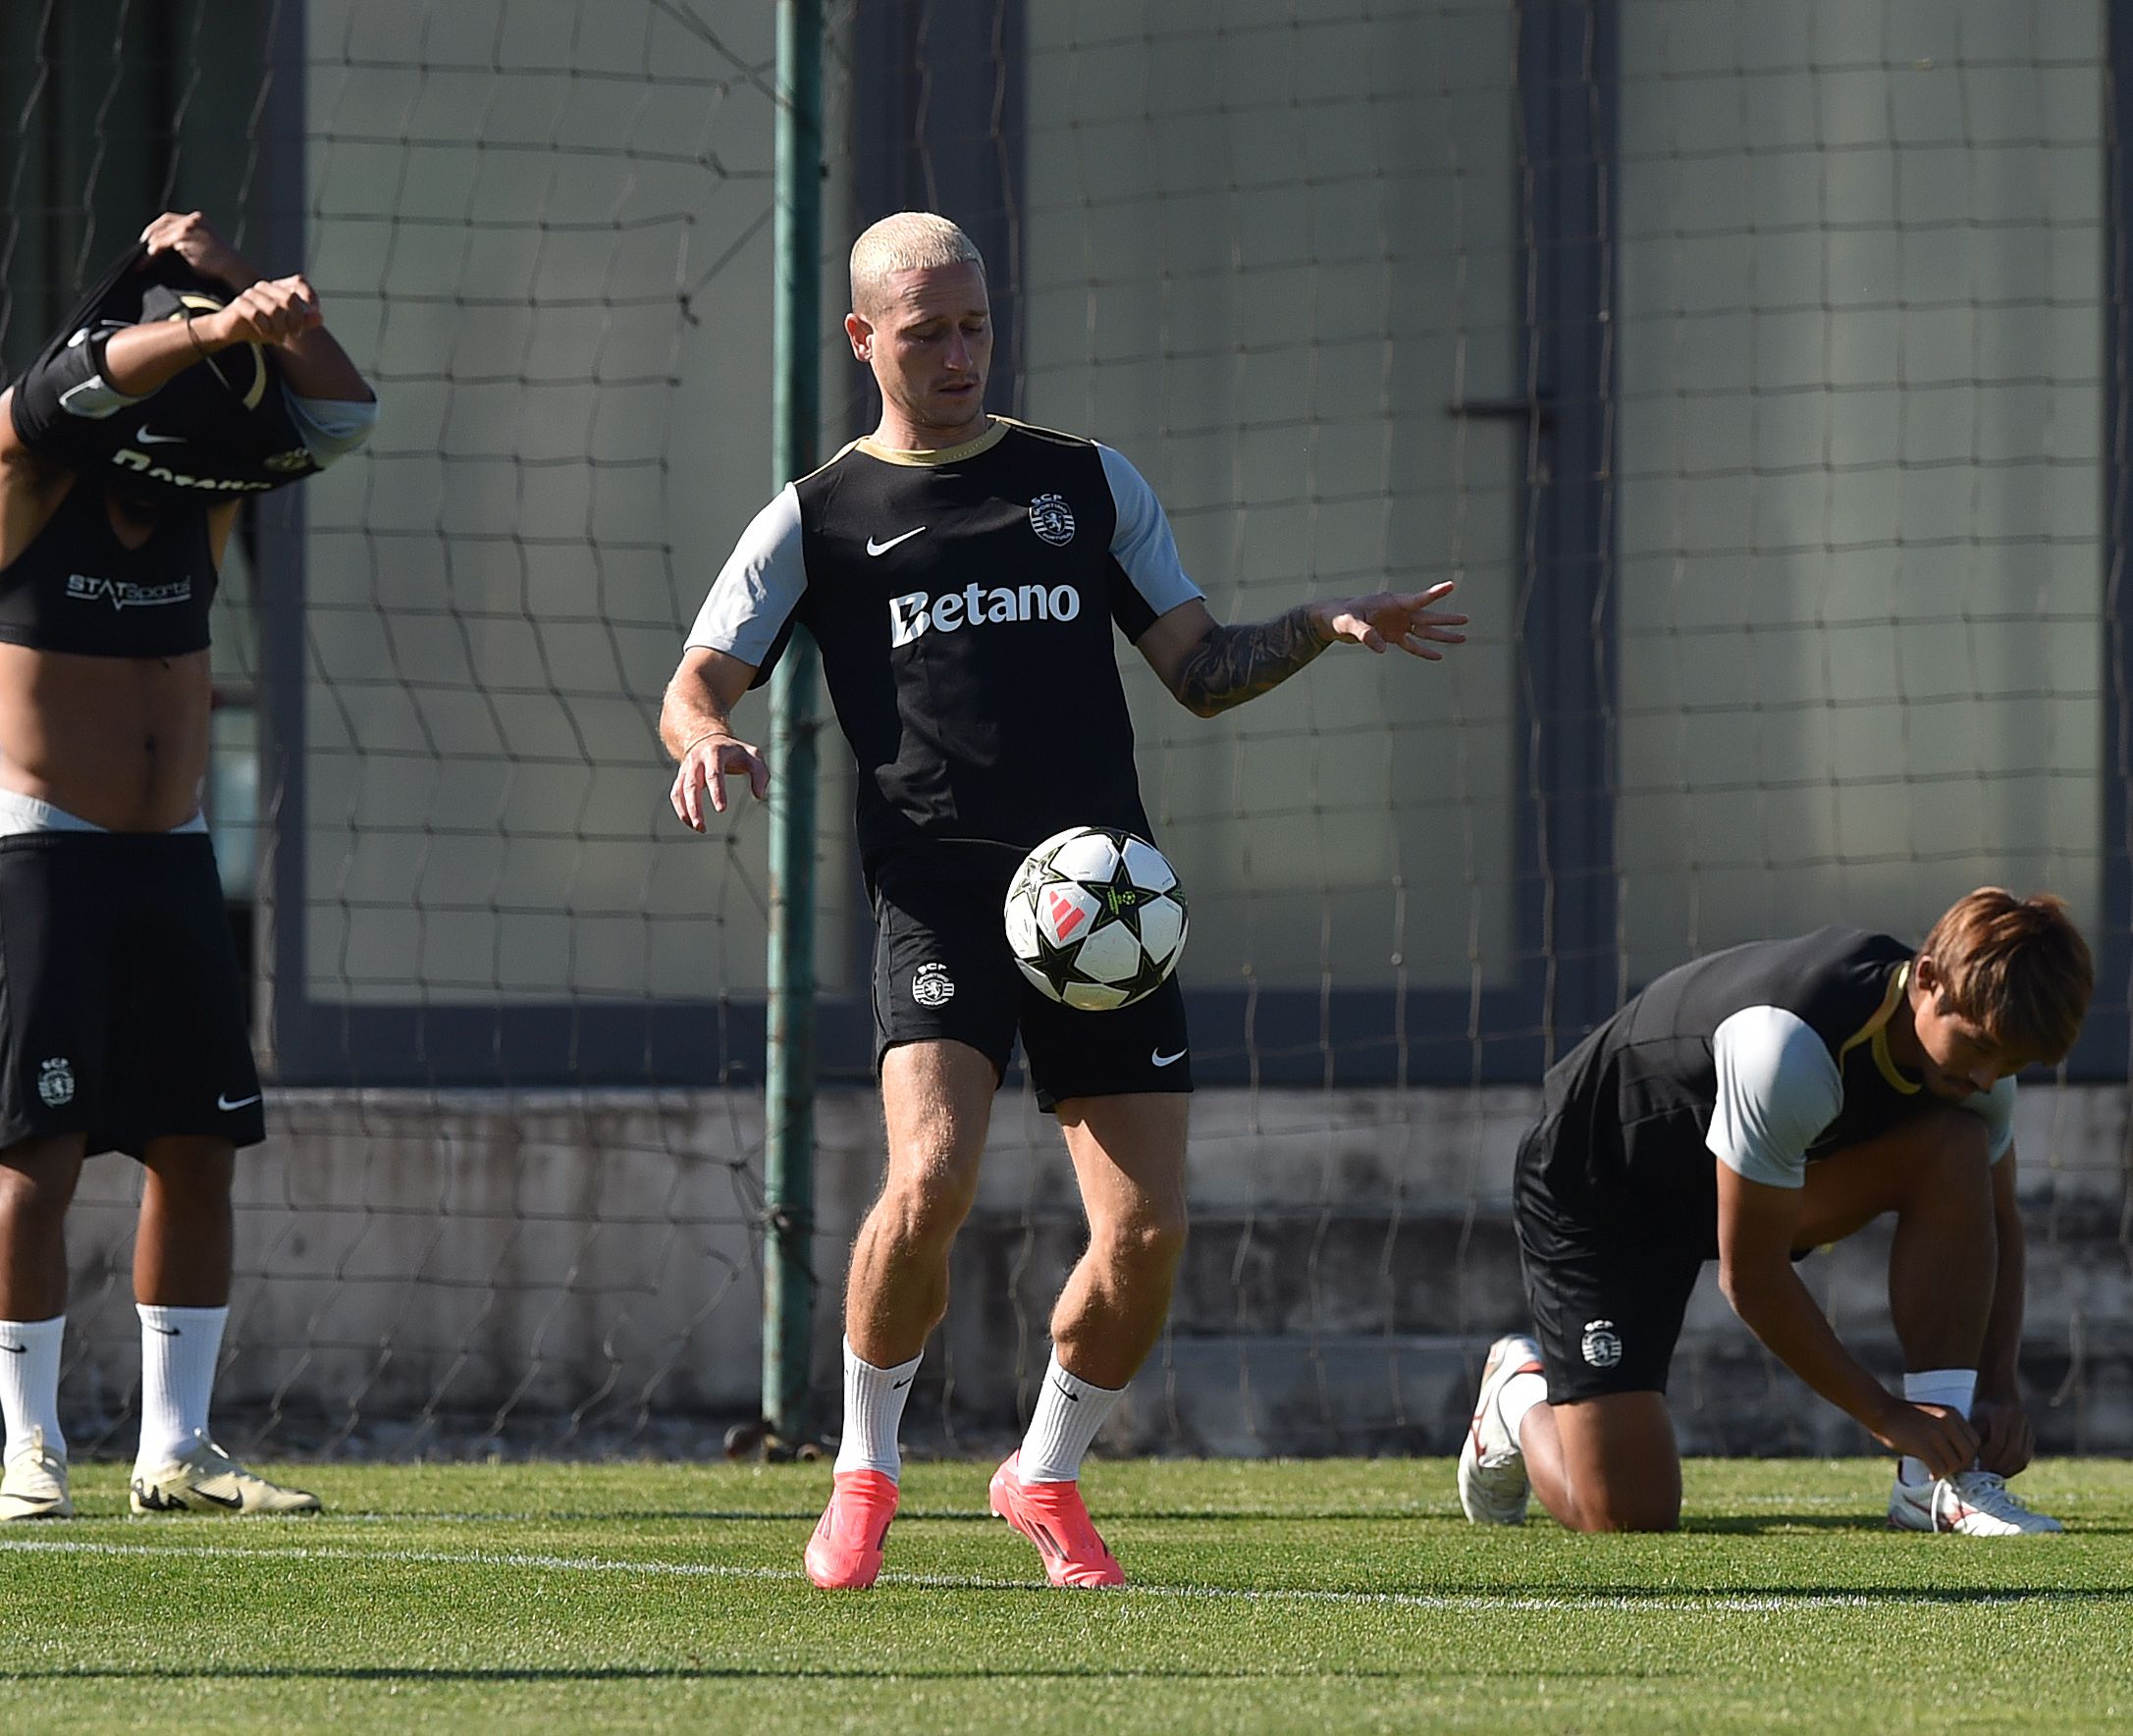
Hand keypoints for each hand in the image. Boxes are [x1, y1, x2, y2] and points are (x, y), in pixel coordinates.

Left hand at [139, 210, 258, 289]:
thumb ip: (187, 242)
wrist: (233, 270)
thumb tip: (164, 248)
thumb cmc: (221, 265)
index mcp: (199, 219)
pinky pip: (161, 243)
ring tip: (143, 259)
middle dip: (151, 235)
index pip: (170, 219)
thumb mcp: (204, 246)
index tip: (148, 240)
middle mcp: (193, 219)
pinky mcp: (183, 236)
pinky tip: (149, 260)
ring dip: (150, 247)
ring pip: (160, 234)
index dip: (157, 228)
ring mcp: (188, 226)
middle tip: (141, 248)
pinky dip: (153, 252)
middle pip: (163, 222)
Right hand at [203, 276, 323, 349]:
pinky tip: (265, 335)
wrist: (233, 331)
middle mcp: (265, 287)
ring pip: (275, 309)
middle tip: (295, 334)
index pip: (298, 281)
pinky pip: (257, 315)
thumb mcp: (286, 326)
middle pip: (290, 299)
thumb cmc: (262, 326)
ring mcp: (251, 294)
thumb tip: (320, 317)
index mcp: (278, 288)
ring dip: (280, 328)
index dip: (310, 295)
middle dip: (296, 320)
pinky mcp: (240, 303)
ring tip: (279, 338)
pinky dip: (265, 329)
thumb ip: (303, 321)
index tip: (315, 311)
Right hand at [670, 733, 769, 829]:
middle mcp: (697, 760)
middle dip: (695, 807)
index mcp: (715, 753)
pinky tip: (691, 823)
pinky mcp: (681, 777)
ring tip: (699, 828)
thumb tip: (759, 796)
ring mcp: (686, 769)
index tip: (721, 810)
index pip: (714, 774)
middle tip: (702, 827)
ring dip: (686, 811)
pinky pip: (676, 794)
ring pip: (680, 791)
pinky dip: (681, 809)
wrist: (709, 739)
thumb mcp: (753, 756)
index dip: (717, 792)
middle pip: (692, 785)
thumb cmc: (735, 752)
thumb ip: (760, 774)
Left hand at [1316, 581, 1467, 658]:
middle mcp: (1399, 613)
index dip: (1434, 593)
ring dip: (1442, 635)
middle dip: (1446, 619)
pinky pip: (1412, 645)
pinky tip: (1438, 656)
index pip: (1417, 599)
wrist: (1333, 620)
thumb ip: (1365, 634)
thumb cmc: (1340, 616)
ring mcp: (1397, 625)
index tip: (1451, 585)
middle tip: (1466, 619)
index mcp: (1391, 603)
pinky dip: (1424, 651)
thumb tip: (1382, 648)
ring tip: (1463, 637)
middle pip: (1427, 616)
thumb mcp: (1349, 624)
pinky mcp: (1392, 636)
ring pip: (1424, 631)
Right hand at [1871, 1400, 1978, 1481]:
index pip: (1975, 1441)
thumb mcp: (1933, 1417)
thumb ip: (1949, 1432)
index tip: (1957, 1461)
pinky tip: (1930, 1474)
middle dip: (1960, 1466)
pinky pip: (1939, 1467)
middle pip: (1968, 1454)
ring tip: (1937, 1471)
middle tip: (1947, 1469)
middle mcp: (1947, 1422)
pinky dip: (1936, 1474)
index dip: (1969, 1454)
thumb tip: (1965, 1461)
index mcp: (1952, 1414)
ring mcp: (1934, 1433)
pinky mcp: (1921, 1444)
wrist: (1880, 1409)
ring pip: (1955, 1463)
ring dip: (1947, 1471)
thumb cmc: (1905, 1417)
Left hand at [1971, 1396, 2035, 1476]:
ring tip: (1992, 1475)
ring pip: (2022, 1457)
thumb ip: (1973, 1439)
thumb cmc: (1981, 1409)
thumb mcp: (1974, 1418)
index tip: (1976, 1469)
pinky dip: (2014, 1467)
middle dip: (1998, 1466)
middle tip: (1984, 1475)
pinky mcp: (2032, 1437)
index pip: (1997, 1443)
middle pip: (2012, 1452)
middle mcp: (2019, 1420)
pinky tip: (2002, 1470)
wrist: (2000, 1394)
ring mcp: (2028, 1428)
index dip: (1987, 1458)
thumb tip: (1969, 1464)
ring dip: (2007, 1470)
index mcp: (2002, 1414)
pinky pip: (2026, 1457)